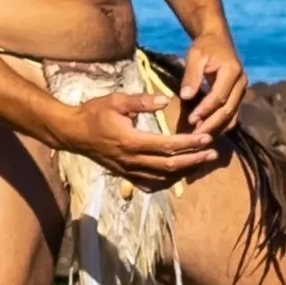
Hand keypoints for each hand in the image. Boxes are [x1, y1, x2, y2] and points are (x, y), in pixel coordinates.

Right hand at [57, 89, 220, 186]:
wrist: (72, 133)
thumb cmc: (94, 113)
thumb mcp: (116, 100)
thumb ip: (141, 101)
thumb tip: (165, 100)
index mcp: (130, 141)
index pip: (167, 145)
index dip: (189, 143)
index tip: (206, 138)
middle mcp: (131, 160)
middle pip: (169, 165)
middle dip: (194, 159)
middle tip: (213, 153)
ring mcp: (128, 170)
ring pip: (162, 178)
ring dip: (185, 171)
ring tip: (202, 162)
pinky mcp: (125, 175)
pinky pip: (150, 184)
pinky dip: (167, 182)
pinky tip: (178, 175)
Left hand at [171, 35, 249, 141]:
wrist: (217, 40)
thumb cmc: (204, 47)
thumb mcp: (195, 56)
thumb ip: (191, 75)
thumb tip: (186, 96)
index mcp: (232, 71)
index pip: (220, 96)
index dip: (205, 110)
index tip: (190, 120)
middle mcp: (241, 83)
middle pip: (228, 110)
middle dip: (211, 124)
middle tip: (195, 136)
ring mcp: (242, 91)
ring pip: (232, 116)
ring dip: (216, 128)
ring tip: (199, 138)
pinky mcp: (238, 96)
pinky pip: (232, 115)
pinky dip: (221, 125)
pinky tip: (208, 133)